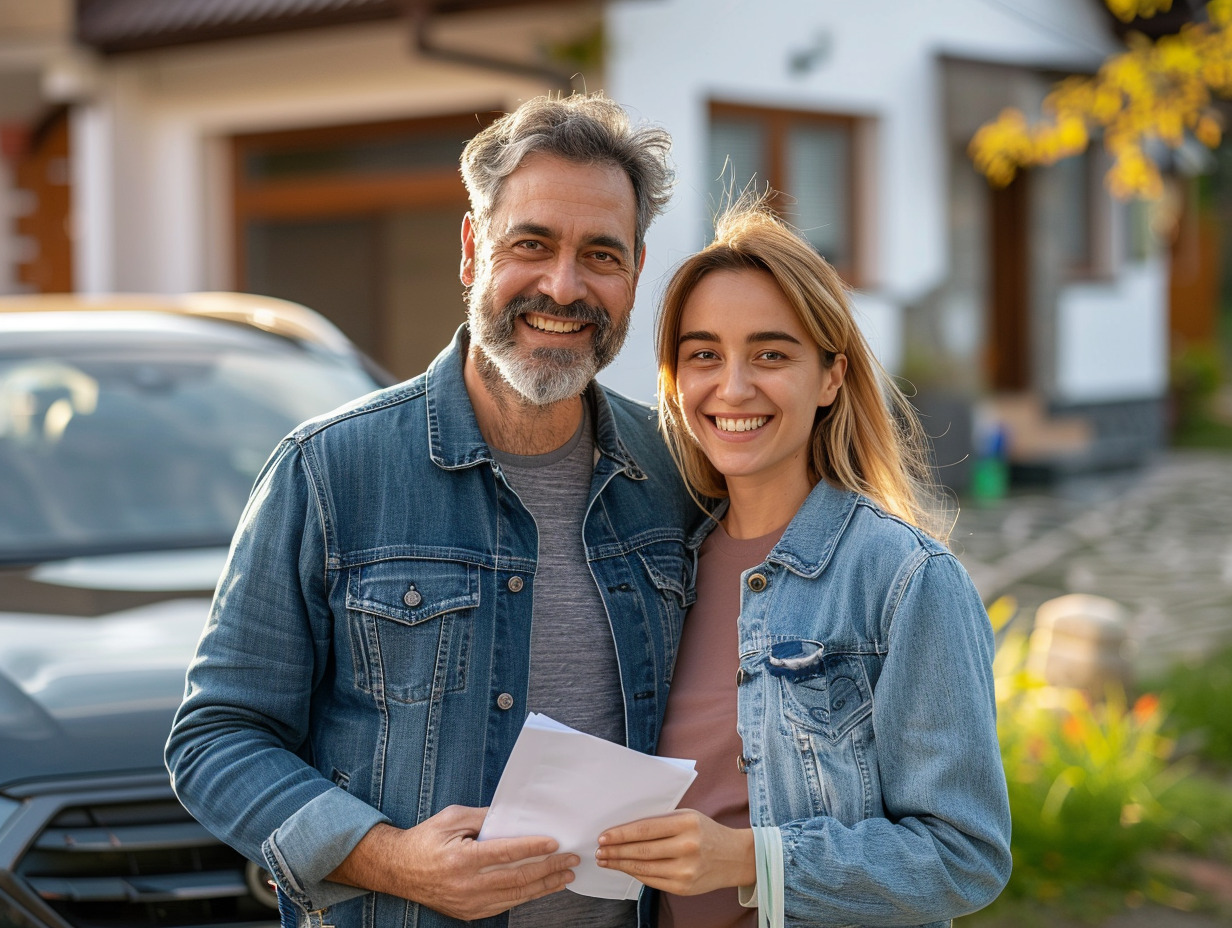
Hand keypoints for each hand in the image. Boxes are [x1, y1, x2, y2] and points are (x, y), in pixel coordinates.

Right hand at [327, 805, 577, 919]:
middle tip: (571, 860)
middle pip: (516, 878)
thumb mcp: (452, 818)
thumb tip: (516, 815)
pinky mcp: (469, 913)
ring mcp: (468, 903)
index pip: (505, 853)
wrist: (398, 869)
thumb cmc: (426, 839)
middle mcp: (466, 884)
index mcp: (461, 858)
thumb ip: (484, 817)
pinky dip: (526, 896)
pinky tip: (542, 887)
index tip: (555, 843)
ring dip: (544, 886)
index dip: (532, 848)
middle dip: (548, 869)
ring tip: (565, 876)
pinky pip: (504, 905)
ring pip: (514, 896)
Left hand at [595, 810, 754, 894]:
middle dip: (615, 851)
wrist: (734, 856)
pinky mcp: (684, 887)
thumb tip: (624, 831)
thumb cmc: (705, 832)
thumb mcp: (687, 817)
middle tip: (599, 851)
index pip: (645, 830)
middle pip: (641, 850)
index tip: (603, 837)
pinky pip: (652, 881)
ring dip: (620, 864)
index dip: (621, 834)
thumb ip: (660, 822)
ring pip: (644, 868)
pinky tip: (624, 868)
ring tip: (606, 861)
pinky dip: (635, 874)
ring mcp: (686, 870)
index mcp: (686, 824)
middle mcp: (687, 847)